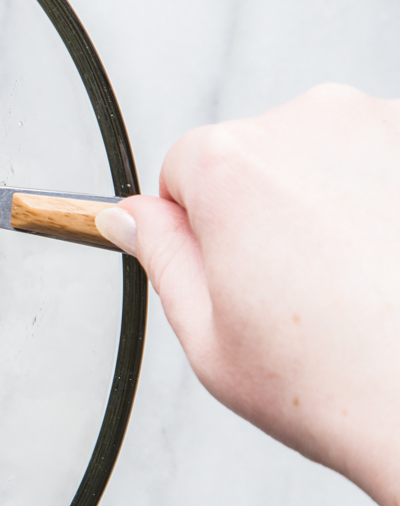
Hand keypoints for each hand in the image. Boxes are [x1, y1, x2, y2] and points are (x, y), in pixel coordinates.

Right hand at [95, 84, 399, 505]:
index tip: (228, 270)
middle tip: (293, 293)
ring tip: (353, 288)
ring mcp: (382, 126)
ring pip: (327, 159)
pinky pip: (383, 167)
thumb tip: (131, 219)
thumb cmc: (342, 383)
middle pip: (257, 156)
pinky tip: (389, 269)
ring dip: (330, 206)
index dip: (198, 228)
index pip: (181, 168)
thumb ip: (160, 256)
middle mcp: (310, 121)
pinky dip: (384, 207)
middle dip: (266, 212)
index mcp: (231, 163)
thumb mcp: (207, 335)